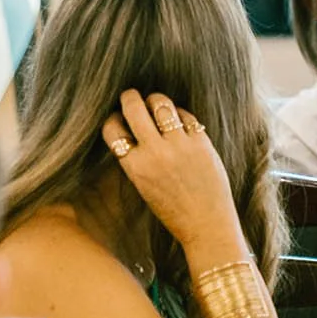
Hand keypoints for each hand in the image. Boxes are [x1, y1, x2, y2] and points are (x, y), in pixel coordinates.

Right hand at [100, 90, 244, 259]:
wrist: (205, 222)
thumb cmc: (171, 208)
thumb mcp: (143, 185)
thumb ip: (136, 158)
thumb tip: (131, 129)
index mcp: (134, 167)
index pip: (112, 130)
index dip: (111, 119)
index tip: (116, 117)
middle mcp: (155, 153)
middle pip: (134, 109)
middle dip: (129, 97)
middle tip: (129, 95)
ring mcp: (180, 145)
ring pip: (161, 105)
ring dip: (155, 99)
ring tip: (154, 101)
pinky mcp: (201, 141)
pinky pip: (185, 115)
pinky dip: (179, 113)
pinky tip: (177, 117)